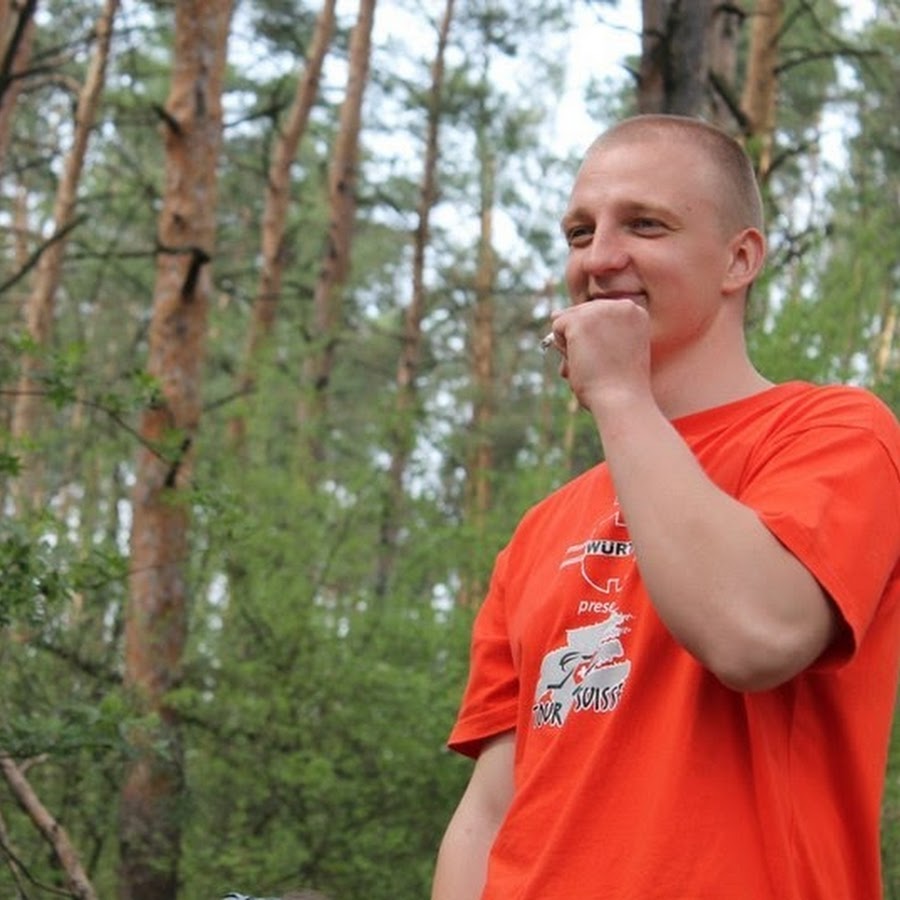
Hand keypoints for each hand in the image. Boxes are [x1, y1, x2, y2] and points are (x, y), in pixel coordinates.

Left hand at [550, 299, 651, 414]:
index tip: (612, 358)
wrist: (621, 400)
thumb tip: (554, 314)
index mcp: (635, 311)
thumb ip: (593, 328)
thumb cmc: (617, 385)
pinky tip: (582, 360)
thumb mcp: (614, 349)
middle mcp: (621, 304)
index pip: (599, 314)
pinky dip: (563, 348)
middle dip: (583, 340)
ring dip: (572, 345)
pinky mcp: (580, 320)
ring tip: (594, 362)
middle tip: (603, 363)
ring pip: (568, 319)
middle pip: (582, 313)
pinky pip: (556, 327)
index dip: (597, 339)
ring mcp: (600, 310)